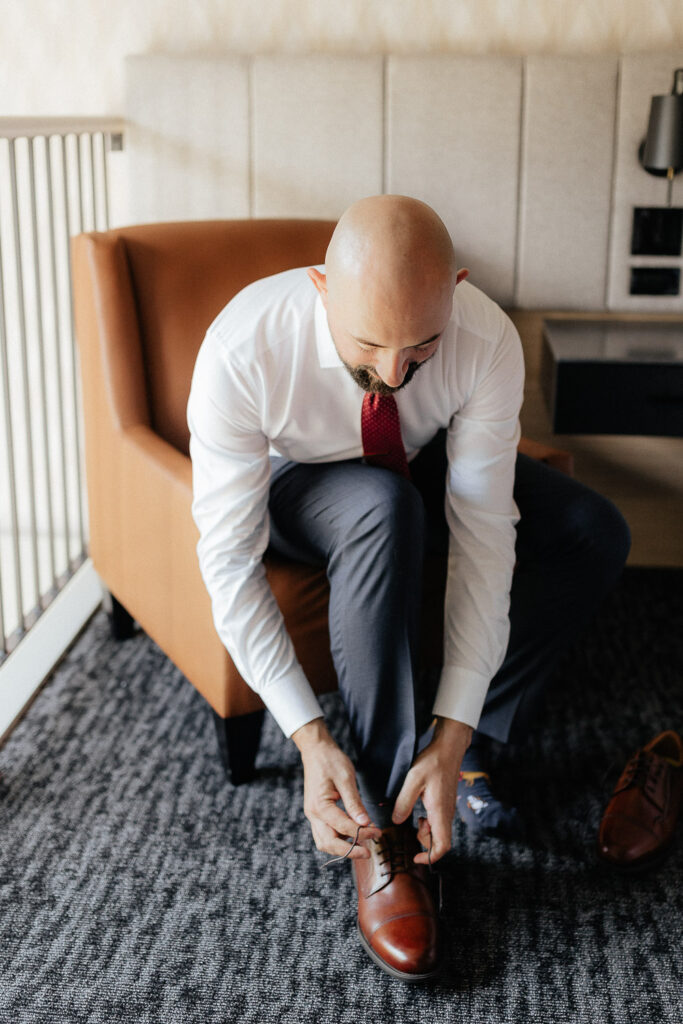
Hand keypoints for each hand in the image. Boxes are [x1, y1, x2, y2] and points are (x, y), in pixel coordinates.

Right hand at [292, 718, 380, 859]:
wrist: (316, 750)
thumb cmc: (331, 761)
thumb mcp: (346, 778)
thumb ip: (354, 803)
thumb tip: (365, 823)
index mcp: (320, 806)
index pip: (343, 827)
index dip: (362, 832)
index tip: (378, 832)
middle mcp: (313, 814)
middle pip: (328, 843)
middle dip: (349, 851)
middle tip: (368, 852)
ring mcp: (313, 815)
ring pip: (324, 842)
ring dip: (342, 848)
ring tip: (362, 845)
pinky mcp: (316, 813)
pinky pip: (324, 833)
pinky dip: (338, 838)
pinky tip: (353, 834)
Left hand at [391, 717, 472, 864]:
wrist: (448, 749)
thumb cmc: (432, 762)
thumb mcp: (413, 780)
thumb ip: (404, 802)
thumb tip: (396, 822)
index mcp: (440, 812)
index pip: (443, 846)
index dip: (430, 857)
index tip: (415, 857)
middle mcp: (446, 814)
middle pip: (440, 843)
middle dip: (425, 844)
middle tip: (411, 830)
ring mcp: (447, 810)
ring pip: (438, 833)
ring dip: (425, 833)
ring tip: (413, 818)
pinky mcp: (445, 805)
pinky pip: (438, 823)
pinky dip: (427, 824)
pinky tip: (418, 812)